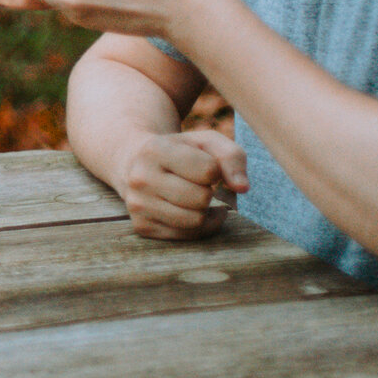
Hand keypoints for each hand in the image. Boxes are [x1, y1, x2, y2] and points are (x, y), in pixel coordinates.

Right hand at [118, 129, 248, 238]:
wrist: (134, 163)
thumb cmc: (178, 151)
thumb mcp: (204, 142)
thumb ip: (231, 156)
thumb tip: (242, 188)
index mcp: (154, 150)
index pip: (208, 170)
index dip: (214, 169)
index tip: (203, 165)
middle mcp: (140, 179)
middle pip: (201, 198)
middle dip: (208, 191)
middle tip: (198, 183)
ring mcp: (138, 205)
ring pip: (195, 221)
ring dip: (204, 210)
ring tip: (197, 197)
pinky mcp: (142, 227)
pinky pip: (187, 235)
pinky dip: (198, 226)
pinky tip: (191, 211)